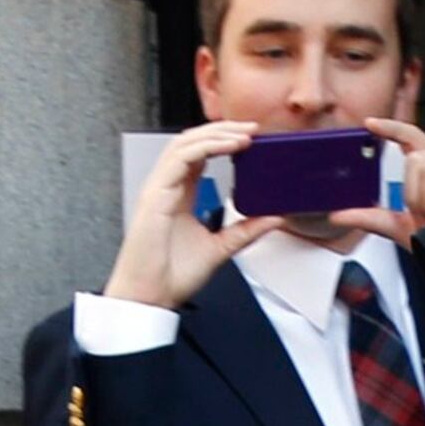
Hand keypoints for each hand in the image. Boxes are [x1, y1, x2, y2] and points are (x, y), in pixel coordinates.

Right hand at [101, 121, 282, 309]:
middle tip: (252, 128)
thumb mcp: (221, 248)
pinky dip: (206, 147)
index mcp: (180, 196)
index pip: (199, 154)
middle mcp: (168, 187)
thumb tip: (274, 218)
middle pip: (191, 141)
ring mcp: (159, 188)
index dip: (222, 141)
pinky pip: (180, 158)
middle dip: (222, 129)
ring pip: (185, 143)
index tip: (251, 139)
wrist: (151, 297)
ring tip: (243, 134)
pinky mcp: (155, 194)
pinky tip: (228, 146)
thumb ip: (245, 230)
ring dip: (216, 133)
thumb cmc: (171, 276)